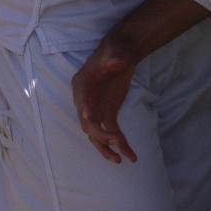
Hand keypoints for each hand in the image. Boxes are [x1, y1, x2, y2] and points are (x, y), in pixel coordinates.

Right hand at [72, 39, 142, 163]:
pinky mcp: (107, 113)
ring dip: (107, 148)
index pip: (81, 99)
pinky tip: (129, 154)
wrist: (121, 52)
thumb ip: (114, 58)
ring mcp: (96, 109)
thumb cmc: (115, 50)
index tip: (91, 118)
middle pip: (87, 122)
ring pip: (97, 133)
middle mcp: (85, 100)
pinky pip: (110, 131)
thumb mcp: (115, 51)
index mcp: (82, 84)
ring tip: (121, 159)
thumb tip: (117, 62)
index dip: (85, 108)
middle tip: (116, 140)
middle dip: (99, 134)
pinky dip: (118, 143)